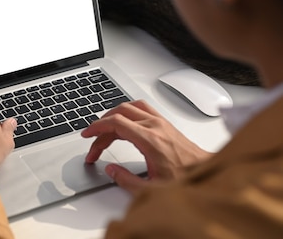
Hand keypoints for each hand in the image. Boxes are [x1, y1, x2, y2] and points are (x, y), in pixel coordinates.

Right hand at [81, 100, 211, 193]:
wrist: (208, 173)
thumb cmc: (186, 179)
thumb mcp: (152, 189)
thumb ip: (126, 181)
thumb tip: (110, 170)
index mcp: (150, 140)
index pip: (116, 123)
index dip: (97, 128)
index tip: (88, 135)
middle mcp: (155, 126)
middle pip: (119, 114)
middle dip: (101, 125)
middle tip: (93, 140)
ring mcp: (161, 122)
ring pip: (130, 107)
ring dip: (113, 115)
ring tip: (104, 128)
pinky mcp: (164, 124)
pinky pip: (141, 108)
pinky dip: (126, 112)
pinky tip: (123, 121)